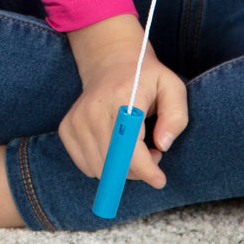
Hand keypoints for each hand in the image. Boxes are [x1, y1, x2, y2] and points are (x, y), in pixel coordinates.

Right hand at [60, 14, 186, 188]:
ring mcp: (76, 121)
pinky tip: (116, 148)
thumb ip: (176, 117)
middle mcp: (93, 110)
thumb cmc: (146, 79)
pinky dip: (104, 166)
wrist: (110, 62)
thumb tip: (162, 145)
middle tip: (152, 153)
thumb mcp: (172, 88)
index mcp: (121, 98)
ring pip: (100, 170)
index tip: (159, 180)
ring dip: (122, 169)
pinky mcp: (67, 130)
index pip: (129, 147)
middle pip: (115, 164)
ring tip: (135, 148)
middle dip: (139, 170)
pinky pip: (86, 166)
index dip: (145, 170)